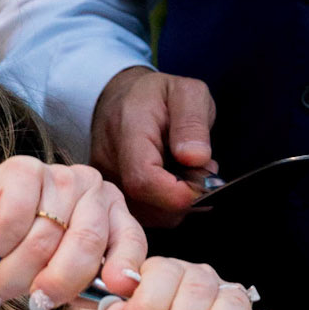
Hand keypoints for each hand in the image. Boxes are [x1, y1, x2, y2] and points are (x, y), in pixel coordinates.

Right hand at [0, 156, 144, 309]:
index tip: (115, 289)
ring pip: (43, 240)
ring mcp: (59, 174)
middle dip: (58, 282)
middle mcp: (91, 187)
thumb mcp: (60, 275)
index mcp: (110, 211)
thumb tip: (117, 300)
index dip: (124, 266)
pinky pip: (13, 222)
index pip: (130, 239)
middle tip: (37, 303)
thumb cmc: (17, 256)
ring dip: (14, 274)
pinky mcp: (23, 168)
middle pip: (87, 243)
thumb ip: (89, 285)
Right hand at [90, 66, 216, 227]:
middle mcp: (108, 161)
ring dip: (175, 204)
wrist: (120, 98)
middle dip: (184, 198)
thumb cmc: (157, 96)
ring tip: (184, 173)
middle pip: (146, 205)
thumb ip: (193, 122)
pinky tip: (170, 183)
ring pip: (146, 216)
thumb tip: (195, 158)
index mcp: (129, 131)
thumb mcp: (187, 92)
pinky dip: (163, 206)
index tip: (203, 185)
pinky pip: (141, 215)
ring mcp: (105, 182)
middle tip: (201, 171)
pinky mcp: (108, 196)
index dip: (177, 193)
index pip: (144, 179)